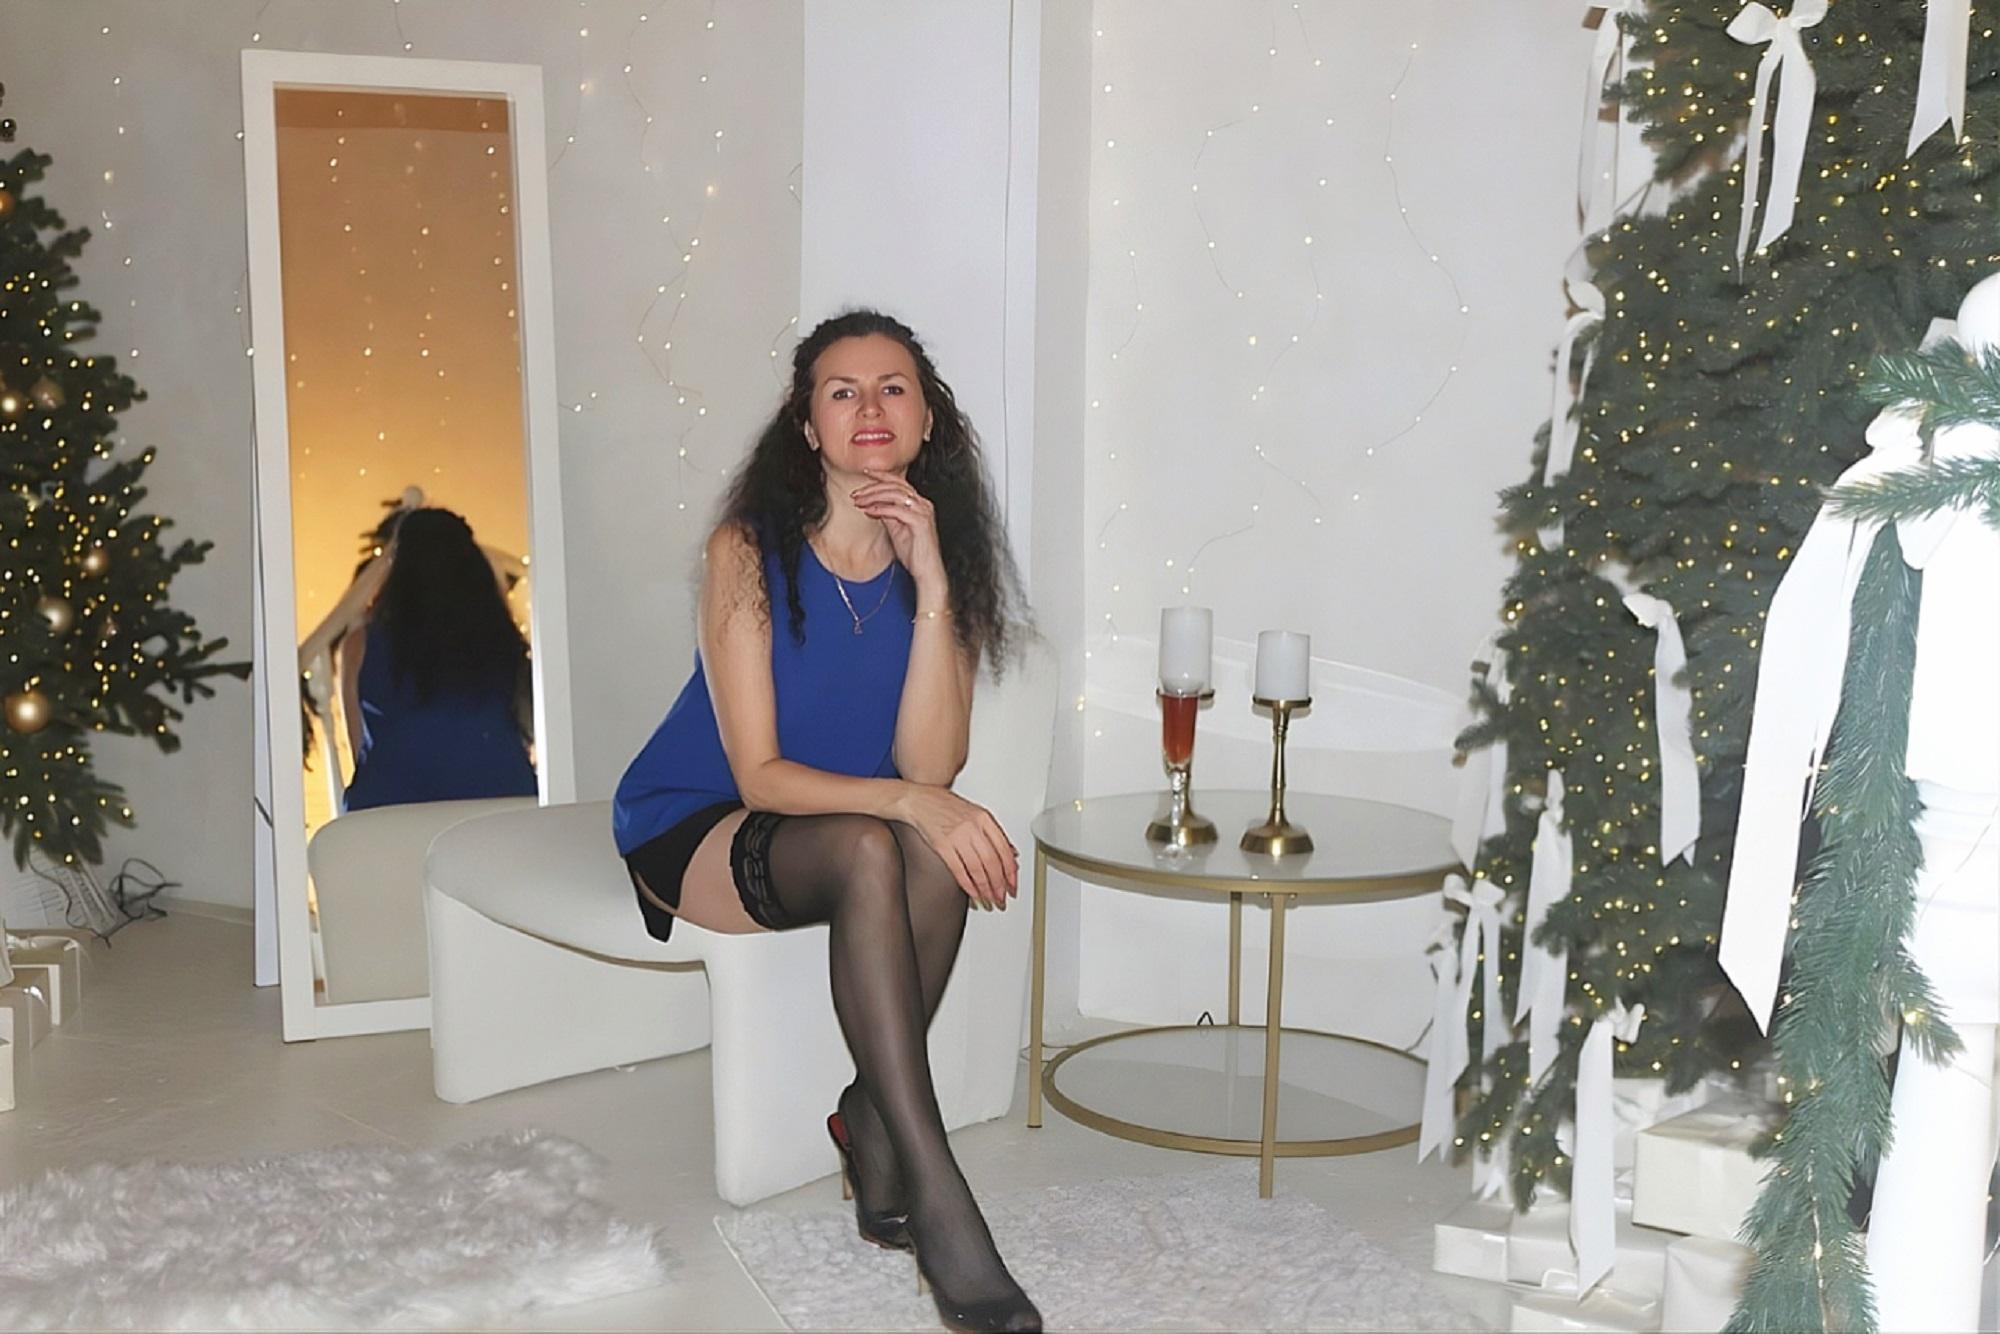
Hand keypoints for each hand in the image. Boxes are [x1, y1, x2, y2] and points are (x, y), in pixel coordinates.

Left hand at [852, 470, 944, 589]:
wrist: (926, 570)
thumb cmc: (914, 553)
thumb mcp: (896, 528)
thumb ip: (887, 514)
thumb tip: (873, 504)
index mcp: (919, 503)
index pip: (899, 482)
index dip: (882, 475)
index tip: (865, 472)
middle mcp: (923, 504)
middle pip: (895, 486)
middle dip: (872, 487)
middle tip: (856, 493)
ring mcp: (923, 512)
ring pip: (895, 494)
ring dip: (874, 496)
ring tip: (859, 501)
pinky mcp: (920, 522)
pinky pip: (897, 510)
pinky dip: (881, 508)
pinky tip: (869, 511)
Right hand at [892, 783, 1017, 908]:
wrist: (920, 800)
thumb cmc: (946, 806)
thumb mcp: (976, 813)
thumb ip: (993, 833)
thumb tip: (1011, 853)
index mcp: (984, 818)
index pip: (1004, 849)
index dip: (1010, 871)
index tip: (1013, 884)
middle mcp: (973, 827)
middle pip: (992, 862)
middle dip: (999, 884)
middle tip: (1002, 896)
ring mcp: (957, 836)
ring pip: (977, 868)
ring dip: (985, 887)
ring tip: (989, 898)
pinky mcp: (942, 845)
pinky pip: (958, 870)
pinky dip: (967, 884)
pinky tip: (973, 892)